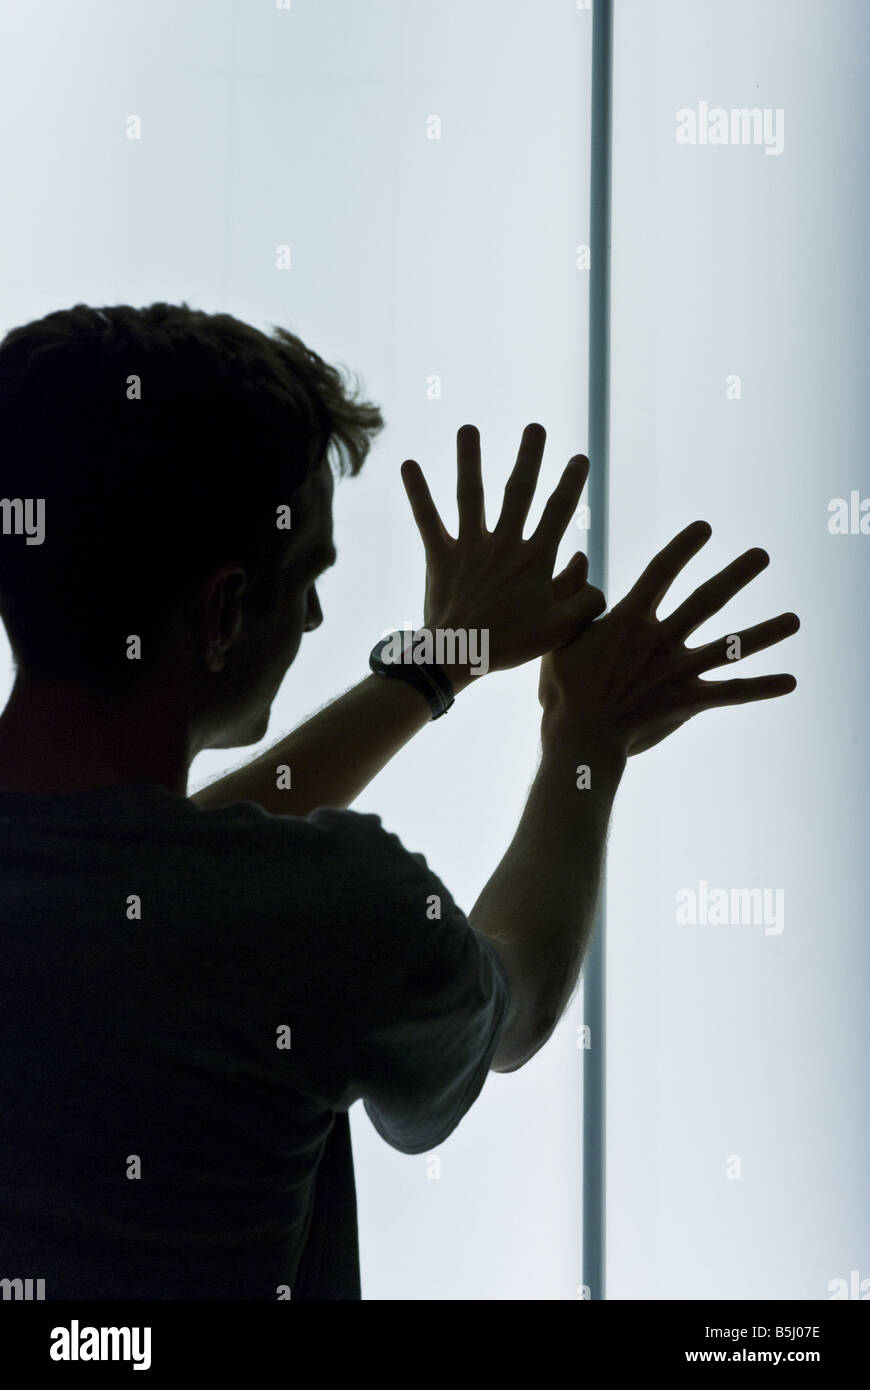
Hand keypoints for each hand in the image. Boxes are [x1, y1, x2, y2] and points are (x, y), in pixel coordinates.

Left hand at [400, 423, 605, 686]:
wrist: (460, 655)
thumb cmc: (511, 644)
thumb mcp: (560, 629)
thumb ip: (584, 600)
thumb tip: (589, 568)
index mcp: (535, 560)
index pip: (558, 512)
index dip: (571, 483)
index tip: (579, 458)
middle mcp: (503, 545)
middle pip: (518, 492)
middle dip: (530, 458)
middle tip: (535, 427)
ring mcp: (470, 548)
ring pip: (470, 495)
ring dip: (469, 460)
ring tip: (467, 429)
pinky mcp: (440, 556)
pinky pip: (427, 519)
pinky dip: (417, 492)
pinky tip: (407, 464)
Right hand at [538, 520, 798, 754]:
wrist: (581, 739)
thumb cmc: (563, 691)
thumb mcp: (558, 638)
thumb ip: (572, 596)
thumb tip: (579, 557)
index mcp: (629, 620)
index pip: (661, 571)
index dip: (683, 547)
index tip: (705, 527)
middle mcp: (661, 640)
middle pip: (707, 599)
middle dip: (736, 575)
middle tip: (763, 555)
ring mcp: (678, 670)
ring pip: (730, 646)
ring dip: (765, 632)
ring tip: (795, 620)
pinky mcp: (688, 701)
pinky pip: (732, 693)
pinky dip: (761, 688)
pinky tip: (791, 682)